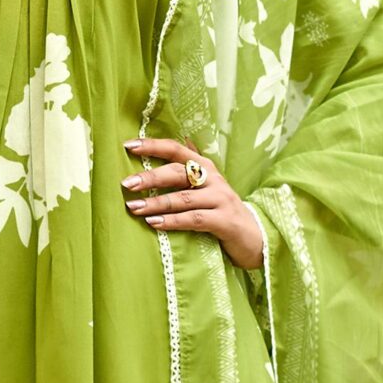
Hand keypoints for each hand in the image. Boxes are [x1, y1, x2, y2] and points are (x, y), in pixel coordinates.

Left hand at [120, 138, 262, 270]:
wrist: (255, 236)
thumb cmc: (221, 211)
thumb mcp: (204, 188)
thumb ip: (185, 174)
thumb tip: (160, 156)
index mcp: (205, 167)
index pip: (176, 149)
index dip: (152, 146)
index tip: (127, 145)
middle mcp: (213, 179)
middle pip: (177, 172)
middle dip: (150, 178)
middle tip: (126, 184)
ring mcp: (220, 199)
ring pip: (183, 198)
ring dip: (156, 203)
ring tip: (133, 208)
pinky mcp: (224, 220)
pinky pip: (194, 219)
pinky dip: (172, 221)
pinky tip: (154, 224)